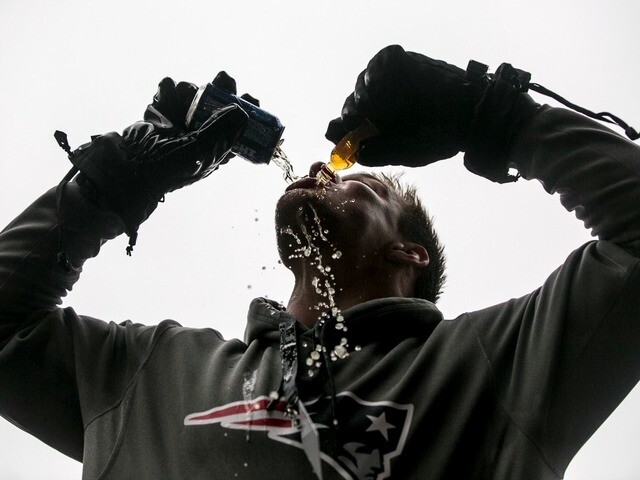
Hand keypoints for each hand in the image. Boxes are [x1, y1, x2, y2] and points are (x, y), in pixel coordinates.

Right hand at [67, 72, 256, 249]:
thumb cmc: (165, 167)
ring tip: (184, 91)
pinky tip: (165, 91)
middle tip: (223, 78)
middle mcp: (198, 137)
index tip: (252, 97)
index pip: (236, 130)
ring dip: (190, 90)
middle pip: (217, 108)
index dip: (246, 114)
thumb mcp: (199, 150)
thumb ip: (220, 129)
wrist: (125, 168)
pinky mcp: (159, 117)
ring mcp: (178, 126)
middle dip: (220, 91)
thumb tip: (242, 111)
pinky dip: (167, 90)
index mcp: (213, 151)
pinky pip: (168, 97)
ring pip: (192, 99)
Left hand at [326, 45, 481, 166]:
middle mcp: (383, 102)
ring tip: (365, 105)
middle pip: (354, 102)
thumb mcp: (403, 152)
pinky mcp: (404, 63)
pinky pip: (382, 59)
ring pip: (364, 81)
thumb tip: (350, 148)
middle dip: (349, 112)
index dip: (341, 128)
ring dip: (360, 93)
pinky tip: (375, 85)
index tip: (337, 135)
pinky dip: (376, 70)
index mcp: (380, 124)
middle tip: (351, 120)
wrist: (467, 117)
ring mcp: (392, 82)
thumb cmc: (438, 138)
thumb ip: (376, 152)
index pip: (352, 123)